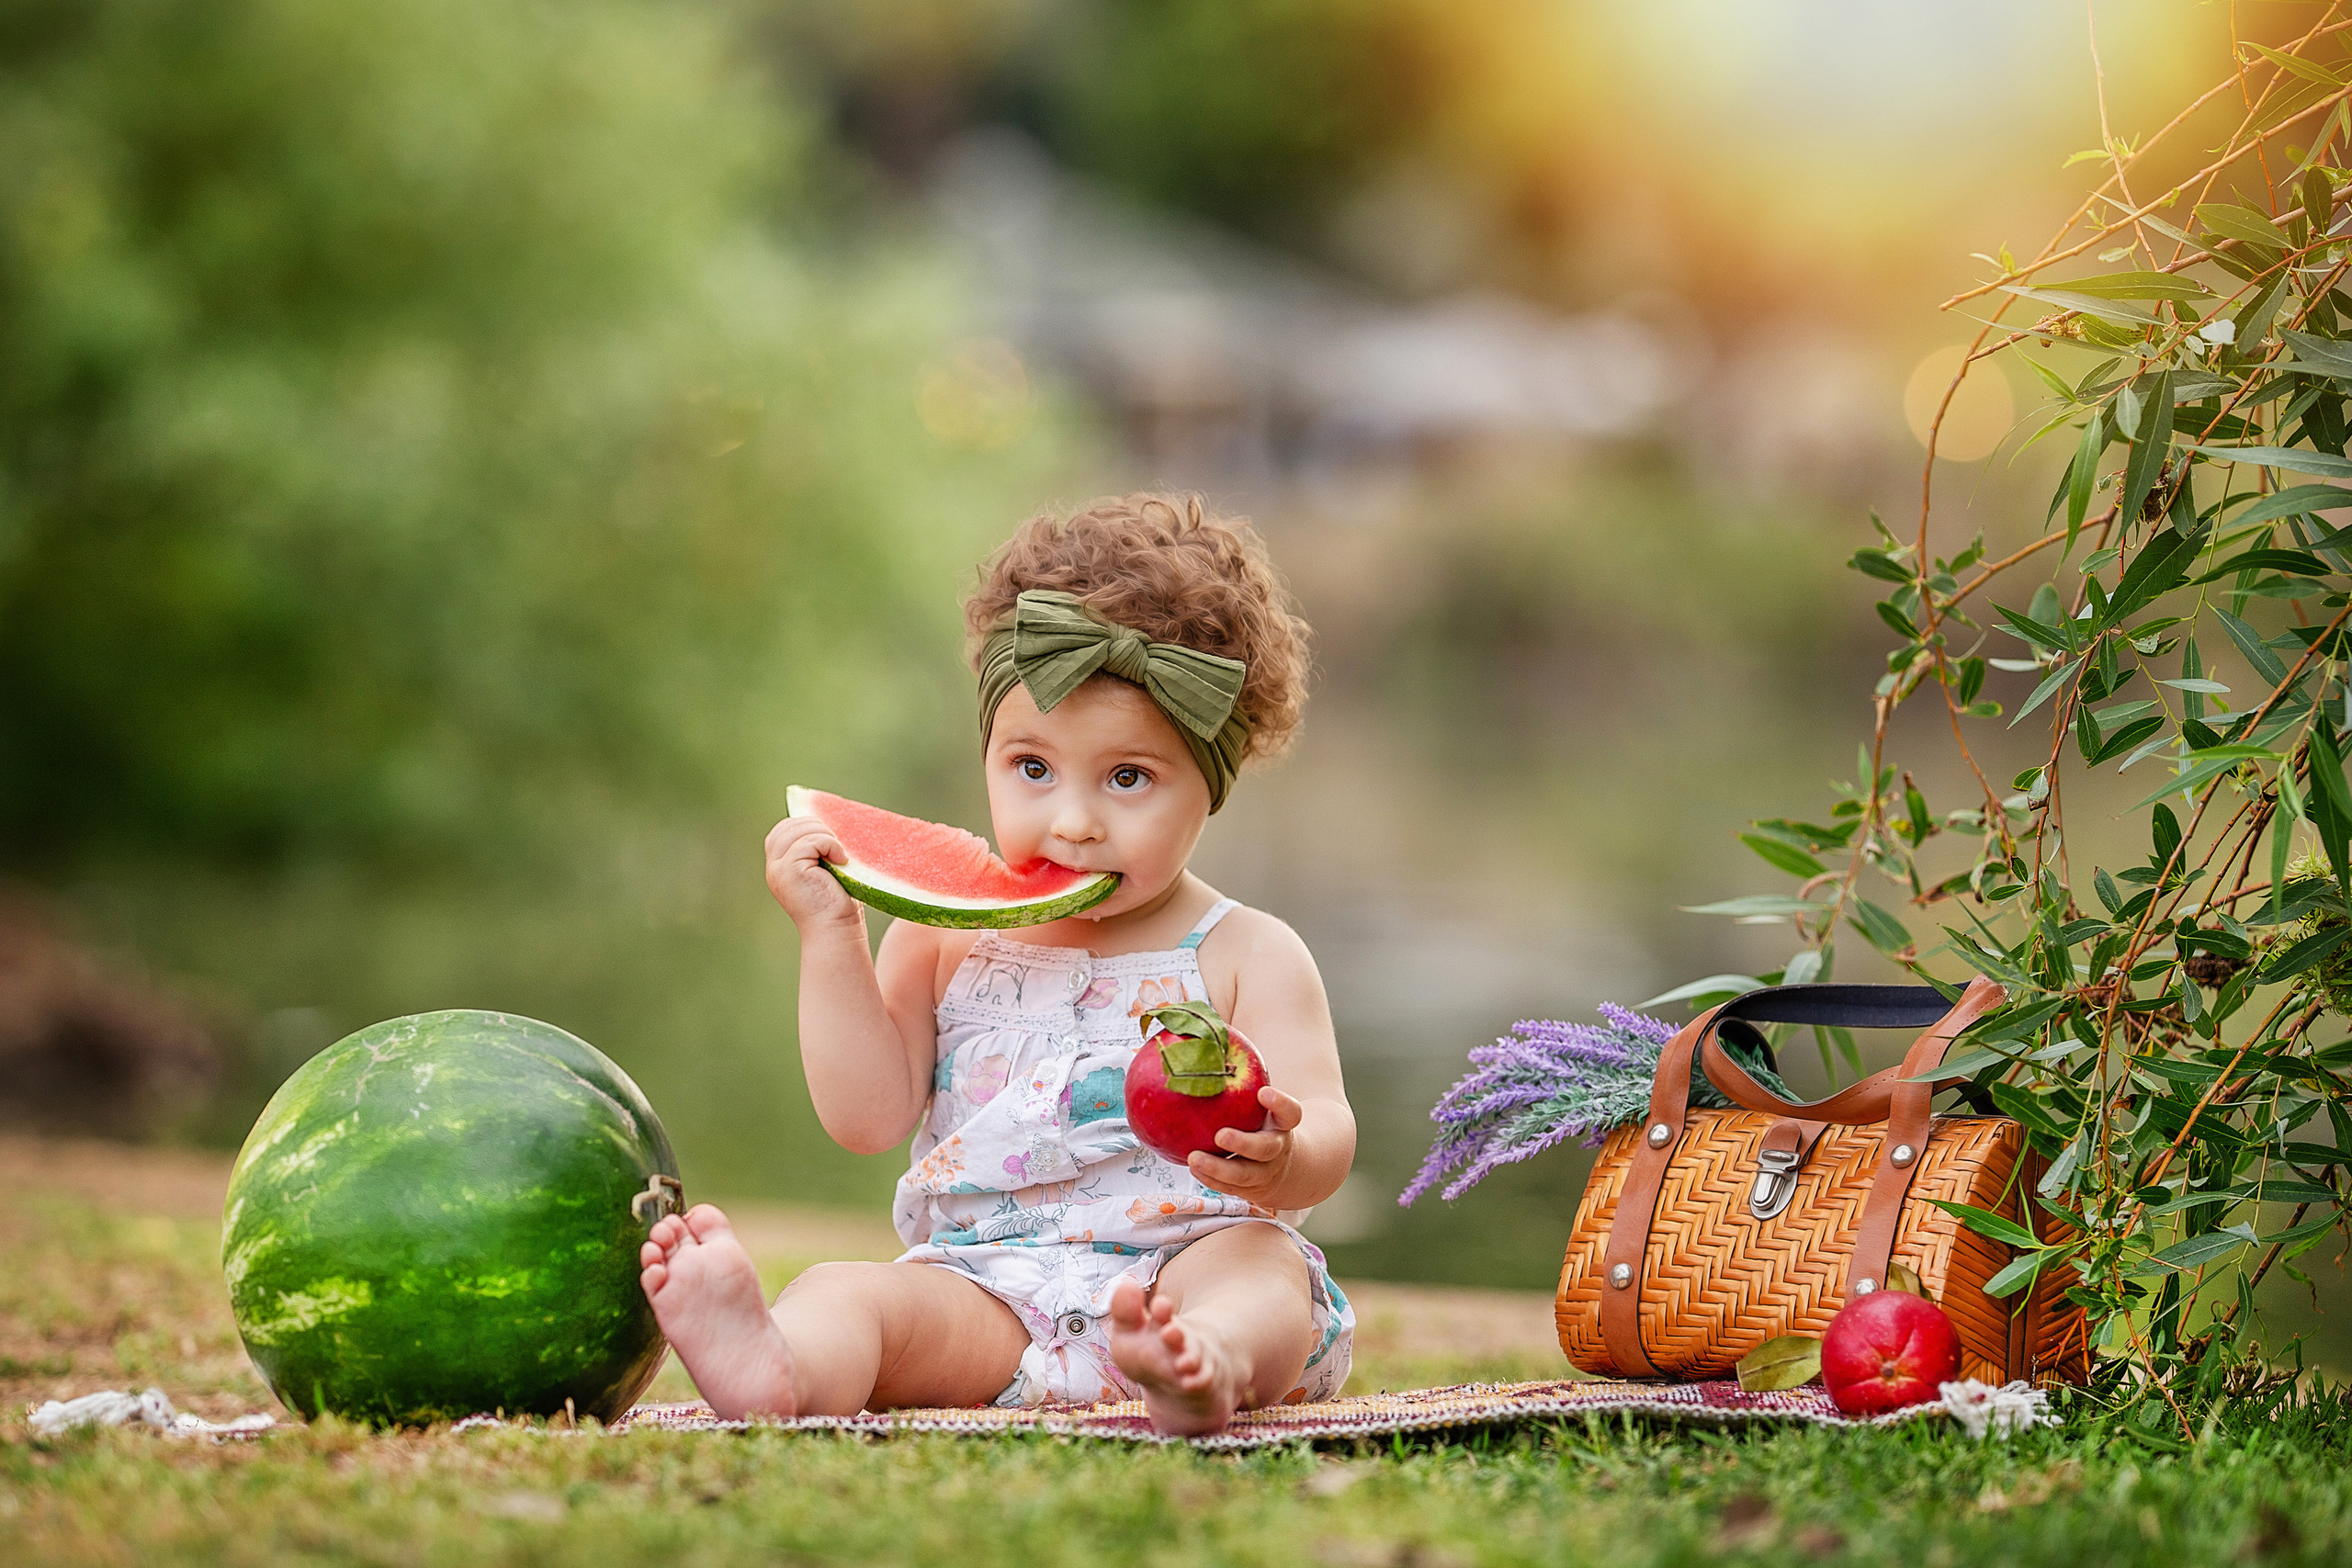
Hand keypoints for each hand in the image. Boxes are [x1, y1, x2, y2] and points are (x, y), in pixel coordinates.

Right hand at [764, 815, 863, 931]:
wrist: (835, 929)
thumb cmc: (836, 903)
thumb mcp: (822, 870)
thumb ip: (815, 850)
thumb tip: (824, 822)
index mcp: (779, 865)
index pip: (784, 828)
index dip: (807, 824)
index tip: (830, 838)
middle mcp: (774, 866)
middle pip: (791, 825)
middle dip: (819, 828)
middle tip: (837, 849)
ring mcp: (779, 868)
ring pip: (801, 829)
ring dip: (826, 836)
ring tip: (839, 856)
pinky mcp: (790, 870)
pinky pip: (811, 841)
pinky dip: (830, 845)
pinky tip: (841, 860)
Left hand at [1186, 1086, 1301, 1202]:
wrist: (1282, 1168)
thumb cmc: (1261, 1123)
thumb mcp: (1262, 1105)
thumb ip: (1244, 1078)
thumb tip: (1217, 1031)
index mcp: (1283, 1125)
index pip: (1290, 1113)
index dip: (1280, 1103)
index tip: (1264, 1092)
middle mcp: (1277, 1149)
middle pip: (1266, 1148)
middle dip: (1244, 1143)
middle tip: (1220, 1134)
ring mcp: (1263, 1173)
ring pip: (1244, 1175)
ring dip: (1218, 1168)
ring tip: (1194, 1158)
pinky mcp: (1248, 1189)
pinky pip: (1229, 1187)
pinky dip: (1210, 1178)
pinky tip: (1192, 1166)